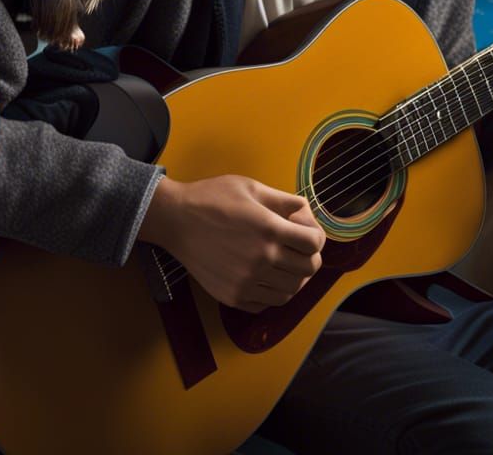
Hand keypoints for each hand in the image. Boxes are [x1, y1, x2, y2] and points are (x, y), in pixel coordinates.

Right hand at [138, 174, 325, 311]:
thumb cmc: (213, 198)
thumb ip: (284, 201)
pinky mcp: (232, 296)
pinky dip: (273, 294)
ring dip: (294, 279)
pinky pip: (266, 304)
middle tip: (300, 251)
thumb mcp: (252, 188)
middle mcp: (262, 259)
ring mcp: (247, 281)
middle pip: (308, 270)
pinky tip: (266, 279)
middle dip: (310, 258)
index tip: (308, 235)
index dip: (317, 239)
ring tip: (285, 266)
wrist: (175, 220)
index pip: (314, 245)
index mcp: (270, 229)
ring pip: (290, 291)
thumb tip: (306, 211)